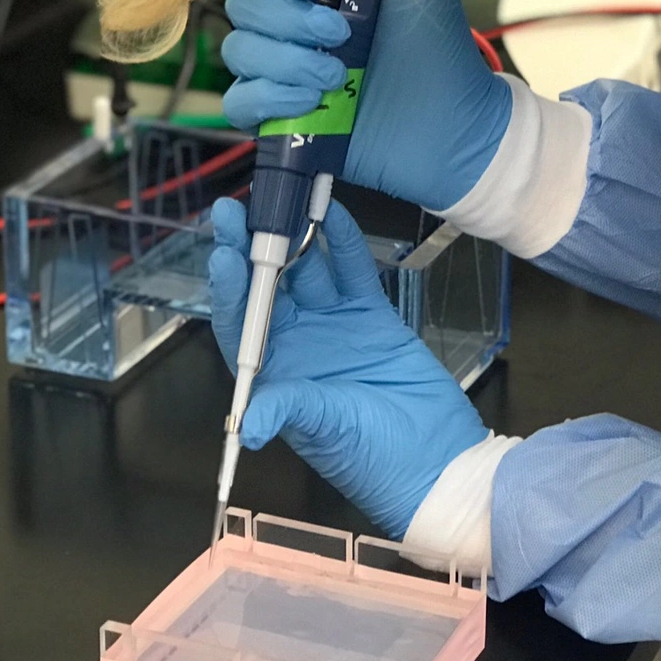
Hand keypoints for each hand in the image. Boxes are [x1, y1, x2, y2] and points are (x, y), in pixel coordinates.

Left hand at [207, 195, 487, 536]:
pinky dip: (344, 244)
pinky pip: (353, 273)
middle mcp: (298, 346)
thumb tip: (247, 423)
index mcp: (275, 375)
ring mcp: (335, 328)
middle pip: (265, 288)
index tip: (223, 253)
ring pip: (308, 271)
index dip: (230, 288)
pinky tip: (333, 213)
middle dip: (250, 249)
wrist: (436, 462)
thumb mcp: (325, 432)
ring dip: (294, 237)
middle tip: (235, 209)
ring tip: (281, 198)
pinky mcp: (373, 319)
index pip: (241, 323)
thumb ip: (290, 411)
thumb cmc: (373, 460)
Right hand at [221, 0, 512, 212]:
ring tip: (335, 77)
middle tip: (340, 37)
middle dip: (286, 21)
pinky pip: (239, 102)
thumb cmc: (439, 39)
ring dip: (284, 62)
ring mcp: (284, 70)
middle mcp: (293, 22)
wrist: (455, 119)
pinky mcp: (281, 117)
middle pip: (240, 4)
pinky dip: (267, 98)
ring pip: (239, 52)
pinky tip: (310, 102)